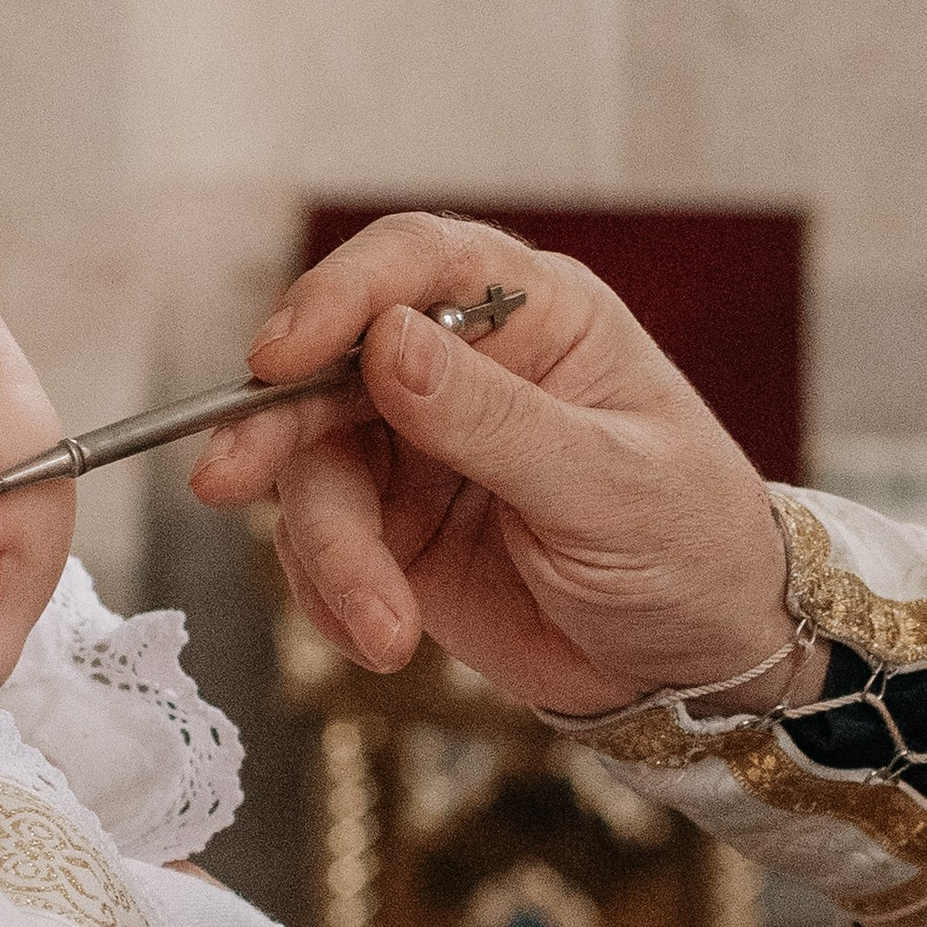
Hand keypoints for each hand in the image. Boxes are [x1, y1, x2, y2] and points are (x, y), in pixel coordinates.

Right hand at [188, 212, 803, 716]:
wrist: (700, 661)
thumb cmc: (691, 544)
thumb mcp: (607, 483)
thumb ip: (494, 418)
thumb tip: (387, 344)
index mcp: (533, 317)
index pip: (416, 265)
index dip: (337, 296)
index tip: (280, 354)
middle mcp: (460, 372)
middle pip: (330, 371)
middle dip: (277, 431)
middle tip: (226, 480)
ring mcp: (418, 454)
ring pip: (313, 473)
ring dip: (328, 554)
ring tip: (383, 628)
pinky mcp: (394, 534)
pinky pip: (321, 552)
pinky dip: (332, 598)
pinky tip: (380, 638)